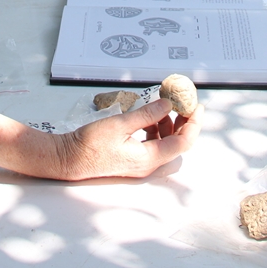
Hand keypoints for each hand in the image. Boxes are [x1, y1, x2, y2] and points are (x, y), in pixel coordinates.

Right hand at [55, 98, 202, 180]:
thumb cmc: (90, 144)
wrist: (69, 158)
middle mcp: (147, 164)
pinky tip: (148, 116)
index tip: (197, 106)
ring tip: (162, 105)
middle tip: (183, 103)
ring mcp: (140, 163)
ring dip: (167, 124)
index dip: (193, 123)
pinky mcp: (132, 159)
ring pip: (165, 143)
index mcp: (148, 158)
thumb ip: (147, 114)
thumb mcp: (120, 124)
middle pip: (176, 144)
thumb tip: (168, 104)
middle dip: (182, 122)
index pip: (182, 142)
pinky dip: (155, 129)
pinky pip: (152, 144)